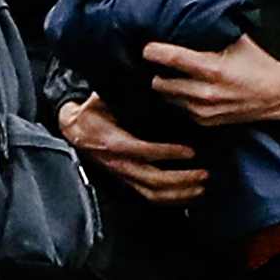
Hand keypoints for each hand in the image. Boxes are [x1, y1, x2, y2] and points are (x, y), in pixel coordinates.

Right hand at [56, 94, 208, 204]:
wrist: (75, 130)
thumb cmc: (92, 114)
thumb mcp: (102, 99)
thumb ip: (123, 93)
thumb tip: (144, 80)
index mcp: (113, 141)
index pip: (143, 150)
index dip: (167, 153)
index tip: (190, 151)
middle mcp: (118, 162)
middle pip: (152, 178)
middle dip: (181, 178)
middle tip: (203, 172)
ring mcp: (123, 174)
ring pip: (152, 192)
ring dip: (179, 191)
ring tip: (200, 185)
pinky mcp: (126, 180)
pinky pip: (149, 196)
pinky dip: (171, 199)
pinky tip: (188, 194)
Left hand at [144, 35, 279, 129]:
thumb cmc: (259, 66)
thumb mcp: (238, 42)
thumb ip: (213, 32)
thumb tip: (189, 18)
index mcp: (212, 69)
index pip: (170, 59)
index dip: (153, 51)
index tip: (147, 47)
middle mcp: (205, 92)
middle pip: (159, 82)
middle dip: (156, 71)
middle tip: (160, 63)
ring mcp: (203, 110)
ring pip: (166, 96)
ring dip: (166, 85)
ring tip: (174, 75)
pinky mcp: (205, 121)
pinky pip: (178, 107)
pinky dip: (178, 98)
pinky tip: (188, 88)